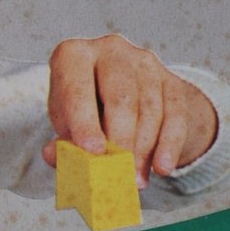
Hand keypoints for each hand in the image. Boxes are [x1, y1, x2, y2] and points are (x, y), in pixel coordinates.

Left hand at [43, 35, 217, 186]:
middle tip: (120, 174)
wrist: (118, 97)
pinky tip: (161, 167)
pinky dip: (169, 144)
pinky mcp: (170, 79)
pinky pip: (175, 114)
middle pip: (121, 98)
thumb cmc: (84, 109)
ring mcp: (144, 62)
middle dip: (122, 140)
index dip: (85, 121)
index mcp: (74, 56)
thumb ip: (61, 141)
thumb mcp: (66, 123)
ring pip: (150, 108)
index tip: (93, 151)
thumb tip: (54, 156)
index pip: (78, 88)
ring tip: (135, 180)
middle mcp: (110, 50)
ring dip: (144, 149)